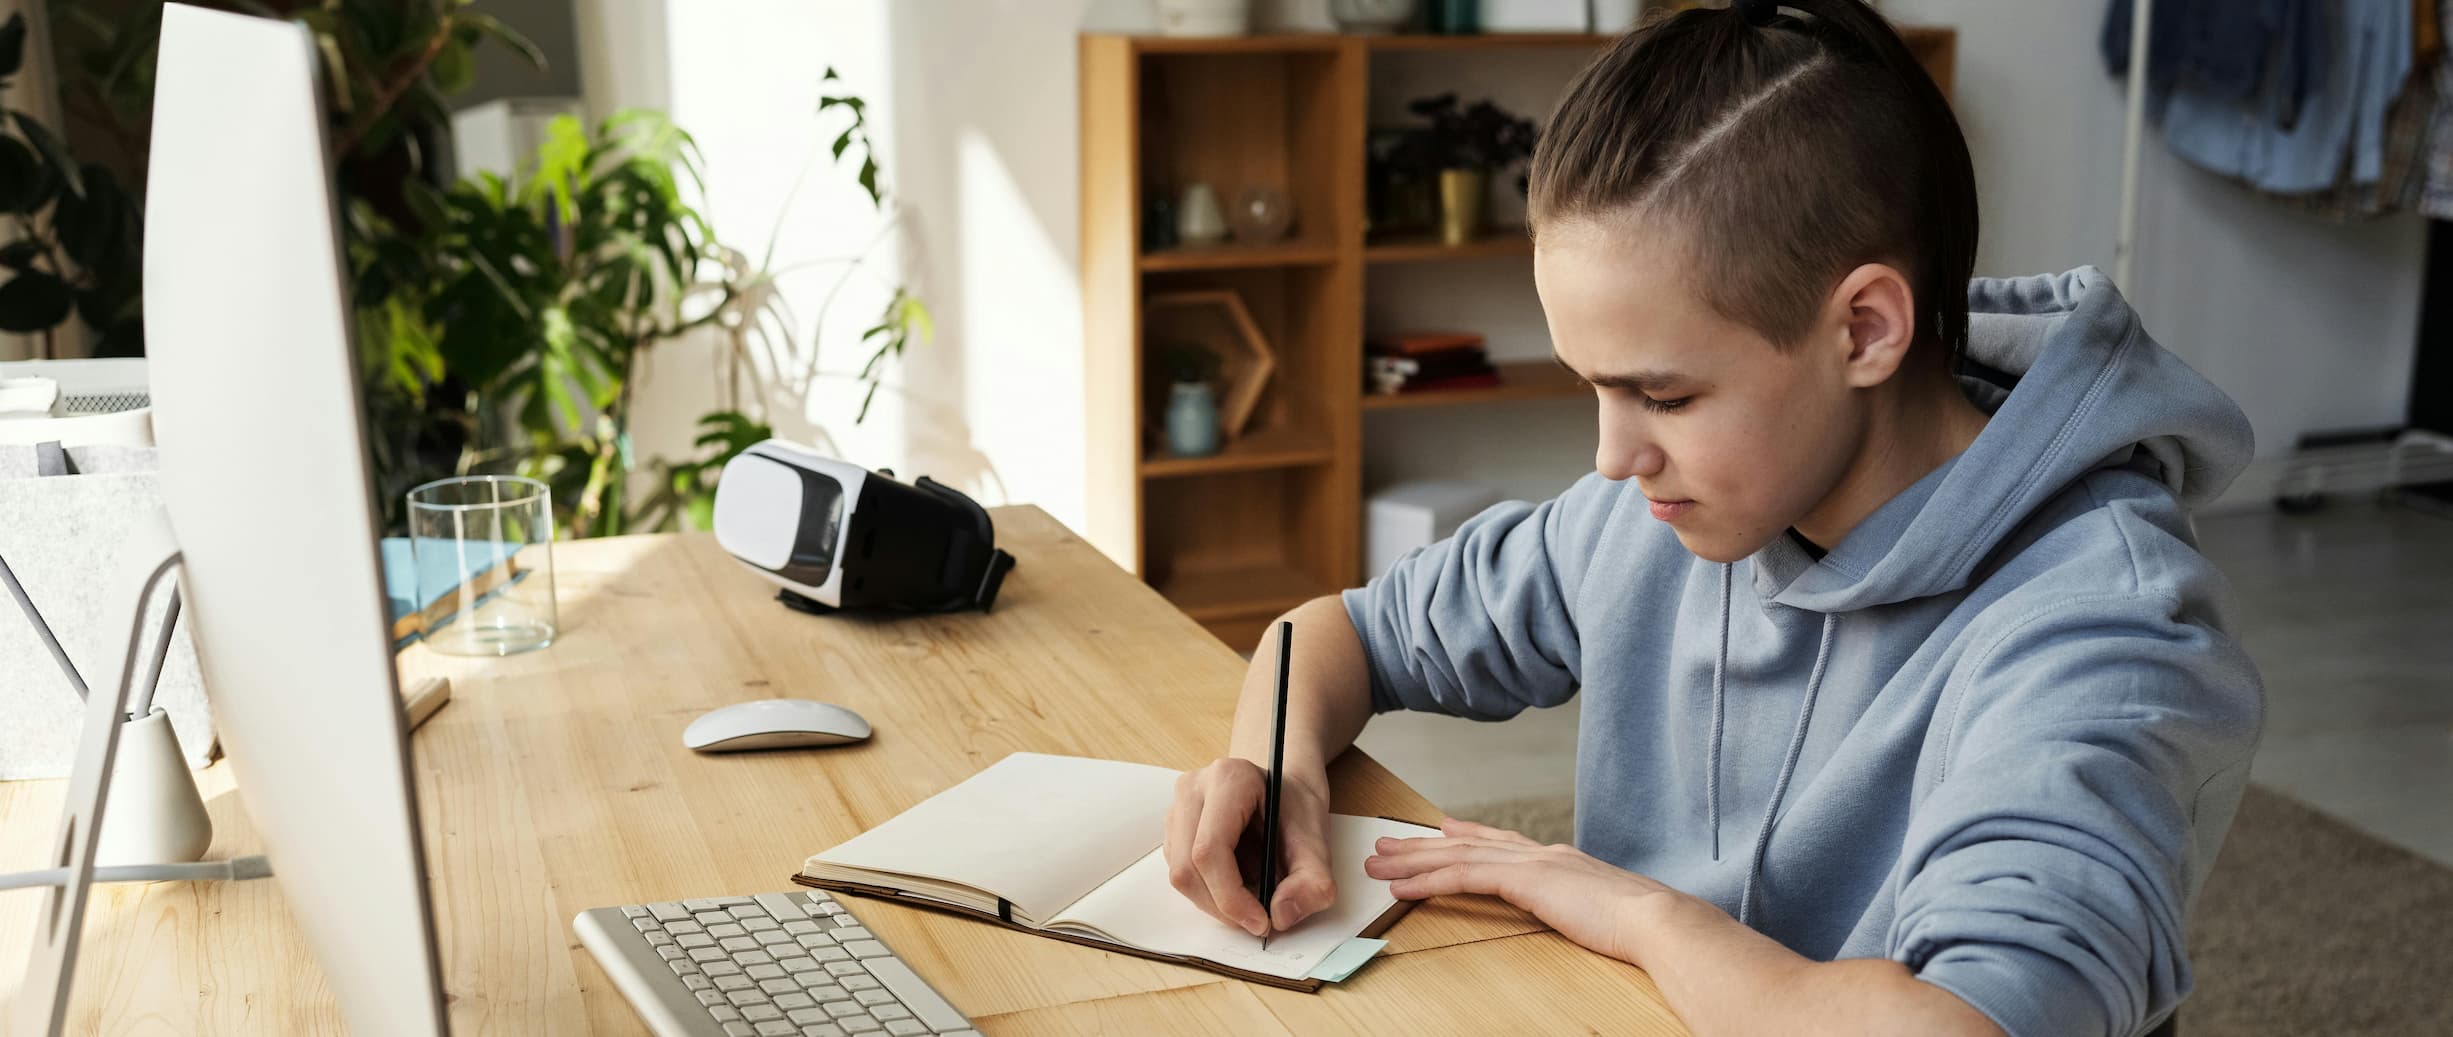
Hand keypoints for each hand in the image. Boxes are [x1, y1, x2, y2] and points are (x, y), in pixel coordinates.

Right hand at [1162, 757, 1336, 936]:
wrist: (1285, 791)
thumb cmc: (1296, 809)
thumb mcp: (1318, 842)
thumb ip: (1312, 881)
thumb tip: (1281, 915)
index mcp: (1228, 779)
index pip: (1210, 850)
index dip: (1231, 896)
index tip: (1260, 922)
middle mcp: (1194, 789)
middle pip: (1188, 868)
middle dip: (1223, 907)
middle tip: (1258, 921)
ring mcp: (1177, 808)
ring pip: (1180, 876)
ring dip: (1215, 902)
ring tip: (1252, 896)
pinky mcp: (1173, 829)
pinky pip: (1181, 875)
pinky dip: (1209, 894)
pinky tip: (1236, 884)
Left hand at [1365, 817, 1688, 963]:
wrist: (1658, 921)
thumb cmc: (1641, 928)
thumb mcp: (1603, 911)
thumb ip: (1582, 905)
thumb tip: (1580, 912)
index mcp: (1561, 861)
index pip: (1502, 844)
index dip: (1467, 836)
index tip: (1440, 830)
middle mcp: (1542, 854)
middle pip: (1469, 845)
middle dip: (1423, 845)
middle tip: (1387, 844)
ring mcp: (1533, 863)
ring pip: (1457, 857)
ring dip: (1412, 860)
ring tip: (1378, 863)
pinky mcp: (1525, 880)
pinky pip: (1463, 877)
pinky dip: (1427, 880)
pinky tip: (1401, 886)